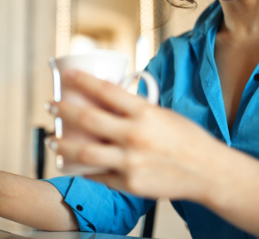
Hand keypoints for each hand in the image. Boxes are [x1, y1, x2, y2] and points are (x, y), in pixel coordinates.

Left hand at [47, 70, 222, 201]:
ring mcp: (130, 162)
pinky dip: (82, 169)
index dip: (83, 81)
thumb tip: (108, 97)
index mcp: (145, 113)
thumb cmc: (188, 139)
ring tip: (50, 140)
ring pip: (84, 153)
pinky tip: (71, 164)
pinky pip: (98, 175)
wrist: (209, 172)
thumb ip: (136, 108)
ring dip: (62, 146)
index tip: (67, 75)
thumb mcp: (163, 114)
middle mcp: (135, 136)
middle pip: (87, 120)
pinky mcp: (129, 184)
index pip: (106, 91)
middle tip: (50, 105)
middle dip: (63, 111)